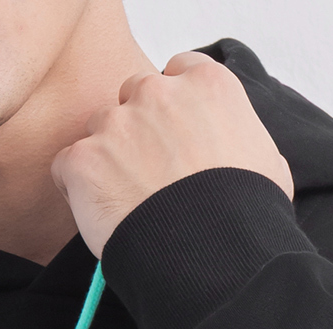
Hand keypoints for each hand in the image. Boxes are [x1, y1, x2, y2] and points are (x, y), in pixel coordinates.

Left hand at [50, 51, 294, 259]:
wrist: (211, 252)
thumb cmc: (245, 215)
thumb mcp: (265, 160)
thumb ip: (238, 135)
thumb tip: (229, 150)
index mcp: (207, 85)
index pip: (176, 72)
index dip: (170, 108)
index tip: (170, 136)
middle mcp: (158, 94)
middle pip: (131, 96)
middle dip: (135, 129)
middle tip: (145, 173)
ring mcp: (116, 124)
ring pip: (97, 129)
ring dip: (105, 158)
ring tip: (125, 200)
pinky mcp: (84, 159)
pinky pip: (67, 165)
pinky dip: (76, 187)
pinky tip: (100, 213)